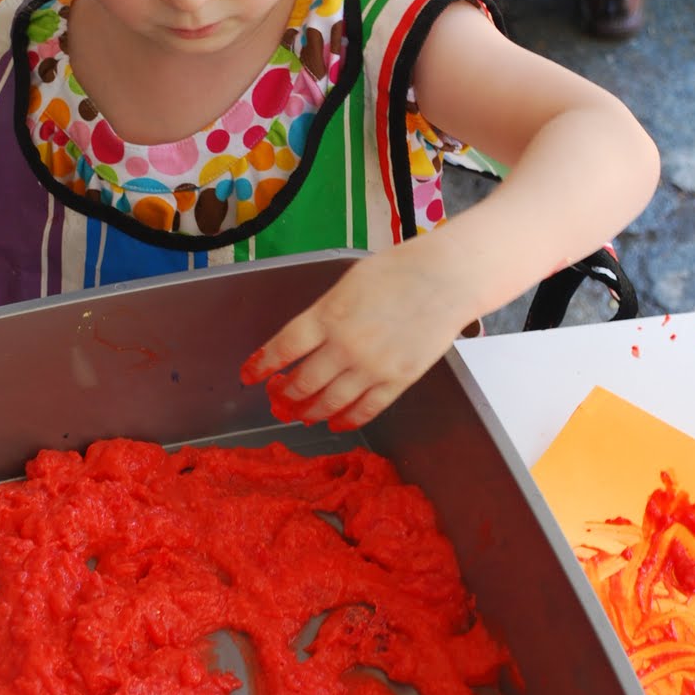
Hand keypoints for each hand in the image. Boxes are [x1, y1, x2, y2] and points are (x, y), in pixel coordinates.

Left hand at [240, 241, 472, 429]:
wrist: (445, 278)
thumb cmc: (398, 271)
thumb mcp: (348, 283)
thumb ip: (324, 313)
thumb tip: (307, 339)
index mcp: (326, 315)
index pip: (282, 348)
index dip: (261, 365)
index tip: (249, 376)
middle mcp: (344, 345)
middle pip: (302, 382)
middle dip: (285, 394)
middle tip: (278, 398)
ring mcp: (371, 367)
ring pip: (329, 402)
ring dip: (310, 412)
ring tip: (301, 415)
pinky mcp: (398, 380)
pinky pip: (365, 409)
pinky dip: (346, 419)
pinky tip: (335, 422)